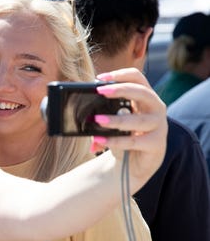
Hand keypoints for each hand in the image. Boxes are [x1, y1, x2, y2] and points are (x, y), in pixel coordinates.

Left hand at [94, 68, 166, 190]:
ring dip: (115, 120)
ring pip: (138, 120)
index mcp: (144, 98)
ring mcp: (159, 126)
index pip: (137, 78)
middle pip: (142, 93)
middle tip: (100, 91)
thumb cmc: (122, 137)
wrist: (131, 166)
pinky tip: (99, 140)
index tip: (100, 78)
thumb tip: (82, 113)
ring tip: (97, 119)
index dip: (121, 74)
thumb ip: (101, 115)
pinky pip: (134, 141)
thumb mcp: (111, 123)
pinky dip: (115, 141)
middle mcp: (156, 109)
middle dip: (121, 89)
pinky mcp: (156, 144)